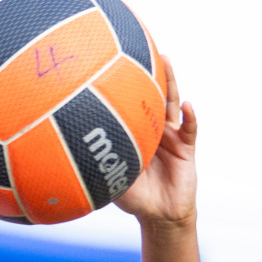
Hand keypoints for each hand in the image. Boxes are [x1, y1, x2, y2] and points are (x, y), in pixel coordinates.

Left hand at [114, 56, 196, 226]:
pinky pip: (189, 129)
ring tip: (166, 60)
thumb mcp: (112, 182)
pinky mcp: (186, 147)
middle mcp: (153, 130)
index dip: (123, 85)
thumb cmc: (135, 199)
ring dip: (171, 82)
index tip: (111, 60)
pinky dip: (190, 117)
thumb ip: (98, 169)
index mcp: (135, 134)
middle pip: (151, 95)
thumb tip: (71, 162)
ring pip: (172, 104)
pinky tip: (189, 106)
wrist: (161, 216)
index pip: (128, 105)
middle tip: (141, 46)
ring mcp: (171, 136)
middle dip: (147, 72)